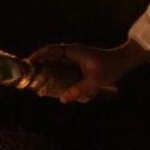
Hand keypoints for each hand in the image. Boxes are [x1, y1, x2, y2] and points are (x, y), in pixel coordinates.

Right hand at [27, 39, 148, 103]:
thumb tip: (61, 100)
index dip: (38, 56)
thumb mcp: (94, 81)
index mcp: (73, 51)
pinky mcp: (77, 62)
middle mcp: (72, 51)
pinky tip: (50, 82)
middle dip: (38, 63)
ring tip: (35, 80)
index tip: (27, 63)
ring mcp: (74, 56)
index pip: (50, 50)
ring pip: (55, 60)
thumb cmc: (110, 68)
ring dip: (45, 68)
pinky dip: (54, 71)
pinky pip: (61, 65)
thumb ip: (78, 90)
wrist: (123, 61)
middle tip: (27, 75)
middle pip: (49, 55)